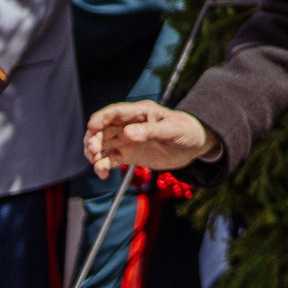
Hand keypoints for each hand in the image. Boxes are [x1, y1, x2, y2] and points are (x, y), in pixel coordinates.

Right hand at [85, 101, 214, 175]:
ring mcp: (127, 140)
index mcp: (139, 112)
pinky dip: (102, 167)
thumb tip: (127, 133)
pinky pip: (110, 160)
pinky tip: (103, 174)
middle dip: (93, 139)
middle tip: (94, 151)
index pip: (114, 112)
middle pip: (102, 129)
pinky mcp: (129, 155)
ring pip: (102, 144)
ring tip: (97, 164)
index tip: (92, 127)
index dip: (100, 118)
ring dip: (94, 154)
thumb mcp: (172, 129)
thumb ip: (150, 131)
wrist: (195, 145)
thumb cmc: (187, 130)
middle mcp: (129, 125)